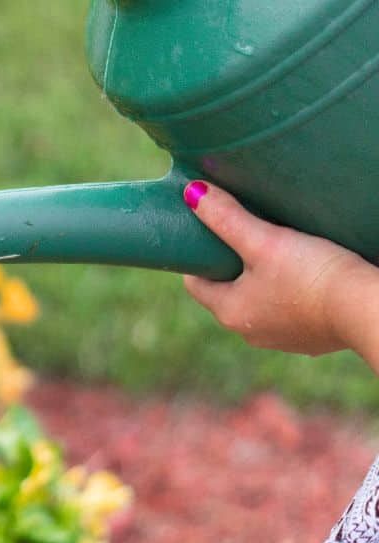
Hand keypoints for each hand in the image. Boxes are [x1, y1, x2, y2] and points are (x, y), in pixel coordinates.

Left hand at [181, 180, 378, 357]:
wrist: (366, 309)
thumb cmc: (312, 275)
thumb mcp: (265, 241)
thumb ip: (228, 218)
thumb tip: (192, 192)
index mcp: (229, 313)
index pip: (197, 284)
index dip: (199, 258)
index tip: (209, 237)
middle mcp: (249, 333)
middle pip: (227, 293)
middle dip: (231, 267)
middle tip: (244, 237)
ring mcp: (280, 339)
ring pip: (258, 303)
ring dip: (262, 282)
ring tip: (275, 254)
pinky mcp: (308, 339)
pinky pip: (289, 313)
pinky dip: (289, 295)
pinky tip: (304, 276)